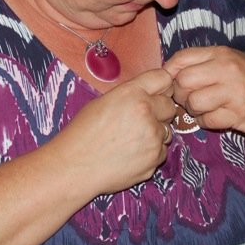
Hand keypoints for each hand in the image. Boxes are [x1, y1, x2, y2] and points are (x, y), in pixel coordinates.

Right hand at [53, 68, 176, 194]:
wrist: (75, 166)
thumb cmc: (82, 133)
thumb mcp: (102, 102)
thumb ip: (130, 95)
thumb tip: (149, 94)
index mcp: (132, 93)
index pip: (163, 78)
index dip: (161, 86)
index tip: (157, 92)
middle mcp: (146, 112)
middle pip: (170, 105)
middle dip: (160, 111)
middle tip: (140, 119)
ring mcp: (153, 137)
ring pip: (167, 130)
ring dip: (155, 133)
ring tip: (130, 139)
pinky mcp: (154, 158)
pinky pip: (161, 151)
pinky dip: (150, 152)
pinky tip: (130, 154)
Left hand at [163, 46, 244, 133]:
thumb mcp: (230, 60)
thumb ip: (203, 63)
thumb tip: (168, 72)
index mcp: (221, 54)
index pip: (181, 58)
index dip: (169, 72)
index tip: (171, 82)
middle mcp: (227, 69)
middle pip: (183, 82)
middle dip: (180, 93)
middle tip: (188, 98)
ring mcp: (233, 92)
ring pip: (193, 103)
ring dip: (193, 110)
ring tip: (203, 108)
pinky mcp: (238, 114)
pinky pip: (207, 121)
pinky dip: (206, 122)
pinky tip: (214, 117)